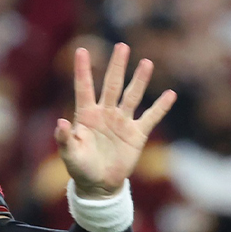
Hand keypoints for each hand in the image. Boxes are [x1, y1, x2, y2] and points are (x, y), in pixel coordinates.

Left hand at [55, 43, 175, 197]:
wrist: (99, 185)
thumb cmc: (80, 168)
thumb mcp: (69, 154)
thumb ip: (64, 138)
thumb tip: (61, 122)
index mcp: (86, 115)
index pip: (84, 88)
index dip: (83, 70)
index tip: (81, 50)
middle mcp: (105, 113)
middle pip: (112, 85)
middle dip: (116, 66)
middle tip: (122, 46)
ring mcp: (122, 121)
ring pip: (132, 96)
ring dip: (139, 80)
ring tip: (146, 63)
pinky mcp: (137, 134)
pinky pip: (151, 117)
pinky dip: (160, 107)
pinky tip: (170, 94)